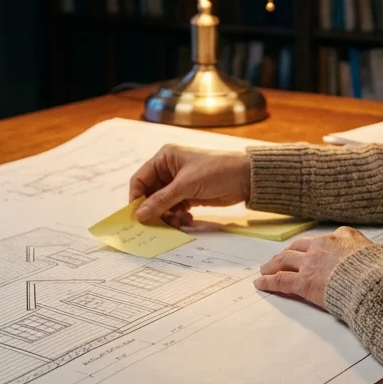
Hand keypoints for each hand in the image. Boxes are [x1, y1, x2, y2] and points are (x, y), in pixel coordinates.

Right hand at [128, 144, 250, 226]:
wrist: (246, 178)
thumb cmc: (216, 171)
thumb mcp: (186, 185)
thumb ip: (161, 200)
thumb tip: (139, 215)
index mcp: (164, 158)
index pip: (140, 179)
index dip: (136, 198)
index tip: (137, 216)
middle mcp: (169, 170)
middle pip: (150, 195)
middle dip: (153, 210)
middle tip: (158, 224)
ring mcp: (179, 184)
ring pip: (162, 205)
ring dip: (167, 216)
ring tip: (177, 222)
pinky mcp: (189, 195)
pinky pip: (174, 209)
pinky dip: (178, 216)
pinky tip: (187, 219)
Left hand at [254, 227, 373, 308]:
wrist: (372, 280)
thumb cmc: (380, 270)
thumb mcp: (378, 253)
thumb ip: (370, 253)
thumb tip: (382, 258)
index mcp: (342, 236)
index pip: (321, 240)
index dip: (310, 246)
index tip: (306, 250)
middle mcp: (322, 246)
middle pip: (298, 247)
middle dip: (287, 253)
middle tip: (279, 258)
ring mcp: (310, 263)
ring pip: (284, 260)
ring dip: (273, 264)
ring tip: (265, 269)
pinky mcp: (303, 282)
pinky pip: (280, 280)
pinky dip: (268, 281)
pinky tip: (260, 283)